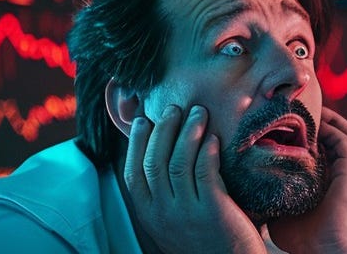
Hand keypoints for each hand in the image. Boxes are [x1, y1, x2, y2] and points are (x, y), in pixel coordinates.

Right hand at [124, 104, 265, 253]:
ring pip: (178, 163)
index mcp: (148, 215)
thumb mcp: (172, 221)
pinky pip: (205, 172)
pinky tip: (213, 138)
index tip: (144, 119)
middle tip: (175, 108)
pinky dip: (207, 150)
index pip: (133, 173)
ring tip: (198, 112)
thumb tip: (160, 154)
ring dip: (187, 132)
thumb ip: (164, 195)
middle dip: (163, 129)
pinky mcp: (212, 211)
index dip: (137, 143)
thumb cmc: (205, 239)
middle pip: (154, 162)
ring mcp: (186, 213)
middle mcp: (162, 214)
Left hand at [269, 108, 346, 253]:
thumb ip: (269, 189)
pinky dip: (333, 129)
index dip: (310, 135)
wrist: (322, 249)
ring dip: (333, 121)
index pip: (323, 149)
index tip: (289, 123)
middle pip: (339, 138)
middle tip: (304, 109)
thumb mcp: (279, 206)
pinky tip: (317, 121)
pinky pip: (345, 142)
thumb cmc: (300, 236)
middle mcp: (340, 173)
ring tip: (314, 108)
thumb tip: (243, 180)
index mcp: (327, 180)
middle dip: (326, 121)